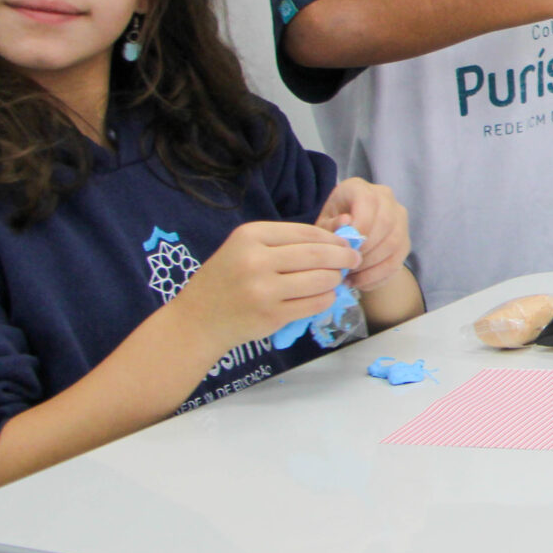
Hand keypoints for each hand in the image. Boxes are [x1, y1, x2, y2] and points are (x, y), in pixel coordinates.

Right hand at [168, 223, 356, 352]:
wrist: (197, 321)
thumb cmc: (226, 280)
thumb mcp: (245, 249)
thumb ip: (284, 243)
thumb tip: (337, 236)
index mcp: (250, 236)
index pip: (305, 232)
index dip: (332, 238)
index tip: (345, 243)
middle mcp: (256, 260)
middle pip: (317, 254)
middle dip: (343, 256)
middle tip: (354, 259)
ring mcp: (264, 290)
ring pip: (321, 279)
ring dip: (336, 279)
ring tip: (336, 279)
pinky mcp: (273, 315)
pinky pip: (315, 303)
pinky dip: (326, 299)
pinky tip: (324, 297)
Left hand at [316, 178, 410, 290]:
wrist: (346, 232)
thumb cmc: (331, 226)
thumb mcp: (322, 224)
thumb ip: (330, 225)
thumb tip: (346, 224)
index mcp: (359, 188)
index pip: (369, 202)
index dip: (360, 227)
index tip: (346, 249)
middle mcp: (385, 197)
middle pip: (386, 223)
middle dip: (366, 250)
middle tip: (347, 267)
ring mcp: (399, 217)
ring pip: (395, 243)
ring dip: (372, 265)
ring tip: (351, 277)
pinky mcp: (405, 239)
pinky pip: (398, 260)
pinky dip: (379, 275)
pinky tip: (361, 282)